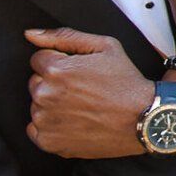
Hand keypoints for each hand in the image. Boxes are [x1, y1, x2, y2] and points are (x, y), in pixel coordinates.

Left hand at [24, 28, 150, 158]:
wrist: (144, 119)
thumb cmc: (126, 83)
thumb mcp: (105, 47)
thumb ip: (64, 36)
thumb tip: (31, 34)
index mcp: (56, 70)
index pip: (39, 60)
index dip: (61, 63)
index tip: (79, 73)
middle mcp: (46, 95)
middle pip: (36, 83)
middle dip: (55, 84)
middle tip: (84, 90)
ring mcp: (45, 120)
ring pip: (37, 106)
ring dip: (53, 105)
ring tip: (83, 107)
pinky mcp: (48, 141)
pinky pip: (37, 129)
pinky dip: (51, 127)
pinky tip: (75, 122)